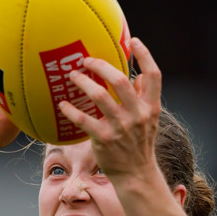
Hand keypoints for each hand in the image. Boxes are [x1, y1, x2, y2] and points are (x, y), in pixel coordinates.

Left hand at [58, 38, 161, 179]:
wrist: (135, 174)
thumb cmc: (139, 144)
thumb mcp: (149, 121)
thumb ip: (144, 98)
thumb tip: (138, 76)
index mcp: (151, 107)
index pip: (153, 76)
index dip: (145, 55)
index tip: (134, 41)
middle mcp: (137, 115)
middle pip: (120, 80)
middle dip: (101, 66)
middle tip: (87, 60)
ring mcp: (120, 127)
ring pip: (99, 96)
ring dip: (83, 83)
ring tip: (72, 76)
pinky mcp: (103, 139)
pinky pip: (83, 120)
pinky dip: (70, 110)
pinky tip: (63, 104)